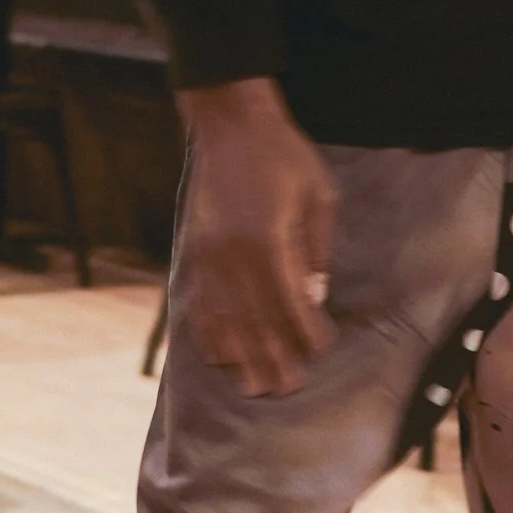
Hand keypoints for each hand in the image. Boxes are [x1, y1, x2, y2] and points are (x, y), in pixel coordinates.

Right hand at [176, 78, 338, 395]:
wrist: (230, 124)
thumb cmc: (283, 156)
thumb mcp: (318, 195)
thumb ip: (317, 249)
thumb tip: (313, 298)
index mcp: (268, 240)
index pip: (288, 302)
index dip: (305, 331)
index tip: (320, 350)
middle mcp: (233, 254)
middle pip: (254, 320)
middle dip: (271, 357)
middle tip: (285, 388)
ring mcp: (207, 255)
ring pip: (223, 318)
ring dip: (238, 356)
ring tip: (251, 386)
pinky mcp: (193, 250)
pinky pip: (197, 301)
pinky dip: (207, 332)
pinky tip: (218, 354)